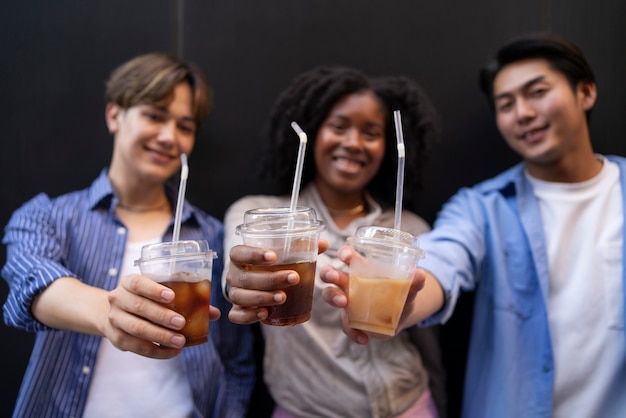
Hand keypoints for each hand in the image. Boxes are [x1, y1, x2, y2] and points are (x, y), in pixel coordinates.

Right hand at [106, 274, 220, 357]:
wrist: (116, 312)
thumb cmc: (147, 299)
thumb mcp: (160, 294)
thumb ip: (186, 300)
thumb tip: (214, 313)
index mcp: (129, 282)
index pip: (138, 283)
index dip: (154, 290)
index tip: (171, 297)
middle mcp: (118, 298)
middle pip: (139, 307)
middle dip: (162, 316)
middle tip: (181, 323)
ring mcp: (114, 318)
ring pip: (136, 328)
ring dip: (160, 336)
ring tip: (180, 341)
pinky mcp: (115, 338)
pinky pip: (136, 346)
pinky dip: (155, 351)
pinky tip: (172, 351)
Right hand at [225, 240, 328, 323]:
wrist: (257, 283)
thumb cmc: (271, 265)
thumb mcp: (283, 254)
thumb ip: (302, 247)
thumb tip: (324, 243)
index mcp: (239, 256)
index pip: (239, 252)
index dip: (253, 254)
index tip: (274, 257)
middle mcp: (233, 274)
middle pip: (244, 278)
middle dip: (269, 279)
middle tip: (293, 278)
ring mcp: (233, 293)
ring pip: (240, 296)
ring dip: (262, 297)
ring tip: (283, 297)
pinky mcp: (236, 310)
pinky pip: (236, 315)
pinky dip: (249, 316)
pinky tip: (265, 313)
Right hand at [320, 245, 426, 343]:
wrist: (401, 317)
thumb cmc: (400, 295)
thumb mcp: (409, 289)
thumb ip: (414, 283)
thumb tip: (421, 275)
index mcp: (363, 270)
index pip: (348, 256)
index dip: (344, 253)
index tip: (346, 255)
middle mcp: (350, 283)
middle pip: (330, 274)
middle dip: (328, 273)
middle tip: (334, 278)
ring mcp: (347, 301)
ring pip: (330, 295)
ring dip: (333, 297)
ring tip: (344, 303)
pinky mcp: (350, 319)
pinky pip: (345, 325)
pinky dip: (352, 331)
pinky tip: (363, 338)